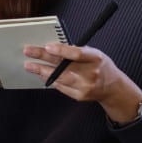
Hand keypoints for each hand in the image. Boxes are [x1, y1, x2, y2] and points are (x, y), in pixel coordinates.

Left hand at [23, 43, 141, 122]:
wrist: (112, 87)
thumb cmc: (100, 66)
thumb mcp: (94, 53)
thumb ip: (77, 51)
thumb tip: (55, 47)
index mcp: (96, 58)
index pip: (78, 54)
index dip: (62, 50)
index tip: (48, 46)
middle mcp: (91, 73)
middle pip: (64, 67)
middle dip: (43, 59)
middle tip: (29, 52)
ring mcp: (84, 87)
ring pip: (59, 79)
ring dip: (41, 71)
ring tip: (30, 66)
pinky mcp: (79, 96)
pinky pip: (60, 87)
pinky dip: (49, 80)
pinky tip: (41, 74)